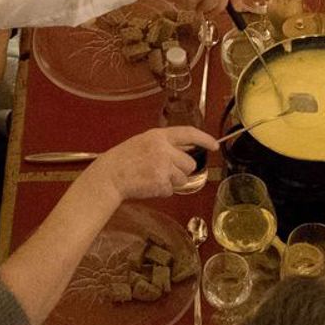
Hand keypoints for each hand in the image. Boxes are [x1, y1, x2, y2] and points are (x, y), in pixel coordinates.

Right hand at [84, 126, 218, 203]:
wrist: (109, 176)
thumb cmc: (124, 160)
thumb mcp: (145, 143)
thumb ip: (165, 144)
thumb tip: (188, 148)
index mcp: (159, 136)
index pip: (188, 133)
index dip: (204, 139)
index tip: (214, 145)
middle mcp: (164, 149)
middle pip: (189, 163)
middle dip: (180, 170)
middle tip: (162, 171)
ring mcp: (163, 166)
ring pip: (183, 179)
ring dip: (172, 182)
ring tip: (152, 178)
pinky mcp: (161, 182)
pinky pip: (171, 190)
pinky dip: (162, 191)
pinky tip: (148, 185)